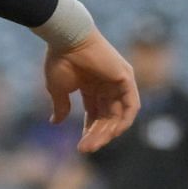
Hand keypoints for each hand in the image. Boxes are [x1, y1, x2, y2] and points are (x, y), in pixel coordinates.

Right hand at [44, 29, 140, 152]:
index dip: (89, 130)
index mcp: (91, 86)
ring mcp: (119, 82)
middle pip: (107, 117)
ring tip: (94, 144)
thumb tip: (56, 122)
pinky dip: (124, 120)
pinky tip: (112, 133)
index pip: (95, 113)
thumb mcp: (57, 88)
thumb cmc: (60, 60)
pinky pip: (131, 106)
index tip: (80, 145)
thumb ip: (61, 106)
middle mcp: (108, 85)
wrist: (66, 39)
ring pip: (119, 115)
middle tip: (85, 149)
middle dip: (97, 134)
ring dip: (108, 132)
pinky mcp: (126, 79)